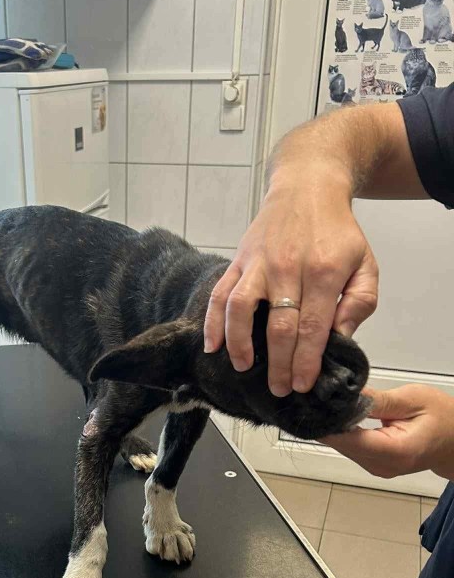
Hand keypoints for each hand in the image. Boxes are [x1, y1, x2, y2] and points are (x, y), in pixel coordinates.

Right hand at [203, 178, 377, 397]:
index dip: (307, 361)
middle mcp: (289, 268)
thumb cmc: (338, 233)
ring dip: (240, 344)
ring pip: (241, 309)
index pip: (313, 326)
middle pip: (279, 326)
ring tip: (244, 368)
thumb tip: (339, 338)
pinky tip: (212, 346)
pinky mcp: (239, 260)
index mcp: (325, 272)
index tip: (303, 385)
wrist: (307, 187)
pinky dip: (212, 322)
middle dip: (279, 365)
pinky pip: (220, 293)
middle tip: (280, 390)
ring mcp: (259, 264)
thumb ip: (360, 302)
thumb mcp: (366, 263)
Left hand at [321, 386, 453, 479]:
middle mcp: (382, 465)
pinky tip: (337, 414)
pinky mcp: (373, 465)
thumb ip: (377, 400)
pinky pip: (350, 448)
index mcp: (395, 451)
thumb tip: (344, 394)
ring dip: (332, 426)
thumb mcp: (413, 399)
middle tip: (314, 395)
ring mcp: (377, 468)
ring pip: (343, 446)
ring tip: (325, 401)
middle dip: (326, 421)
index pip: (349, 439)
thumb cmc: (443, 417)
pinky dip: (343, 432)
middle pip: (342, 444)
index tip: (311, 403)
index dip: (327, 422)